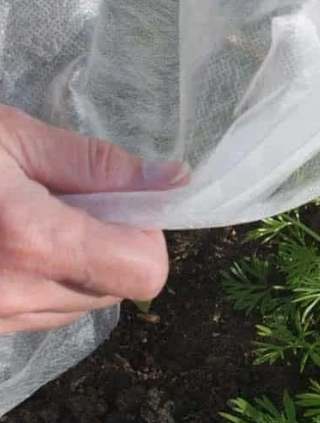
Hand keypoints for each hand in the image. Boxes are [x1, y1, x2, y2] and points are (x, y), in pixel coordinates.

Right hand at [0, 105, 187, 334]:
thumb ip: (96, 165)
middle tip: (71, 204)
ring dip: (76, 267)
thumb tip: (171, 179)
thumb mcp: (16, 139)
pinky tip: (9, 245)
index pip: (143, 272)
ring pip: (79, 307)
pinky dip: (42, 282)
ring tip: (33, 221)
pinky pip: (39, 315)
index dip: (146, 233)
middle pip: (116, 291)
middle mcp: (12, 297)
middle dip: (111, 247)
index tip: (119, 200)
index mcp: (34, 243)